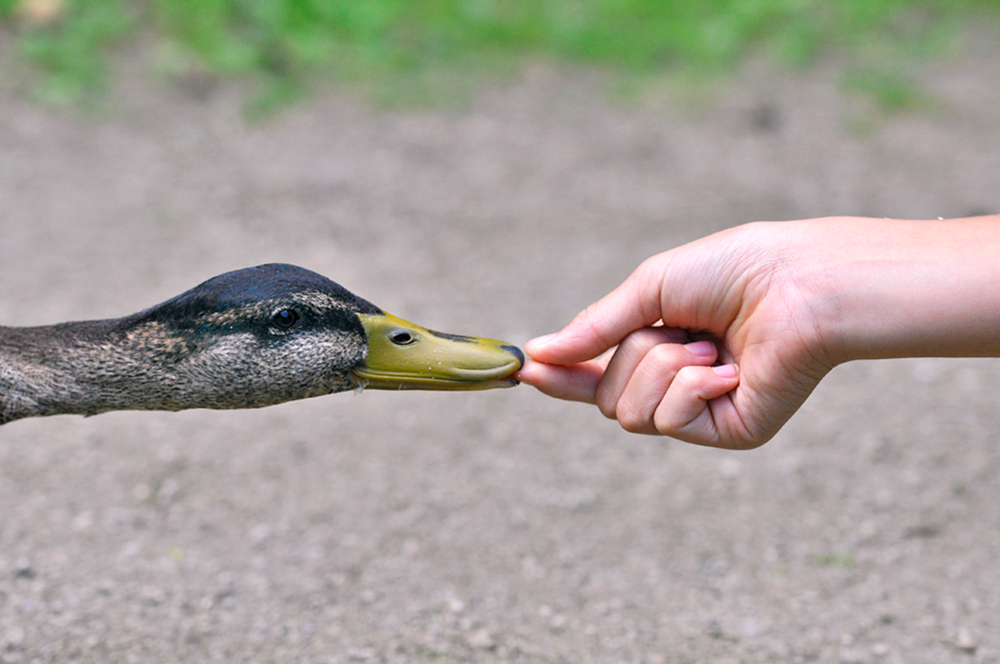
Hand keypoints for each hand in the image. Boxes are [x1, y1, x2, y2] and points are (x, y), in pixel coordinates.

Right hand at [517, 221, 835, 448]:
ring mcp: (700, 412)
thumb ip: (596, 326)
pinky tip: (728, 368)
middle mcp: (675, 384)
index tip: (527, 370)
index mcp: (658, 347)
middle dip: (631, 356)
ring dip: (662, 367)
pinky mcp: (727, 432)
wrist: (799, 285)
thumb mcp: (650, 287)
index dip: (562, 376)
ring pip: (630, 413)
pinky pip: (669, 422)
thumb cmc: (734, 271)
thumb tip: (539, 353)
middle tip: (679, 329)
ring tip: (710, 344)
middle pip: (606, 398)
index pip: (596, 374)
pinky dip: (690, 387)